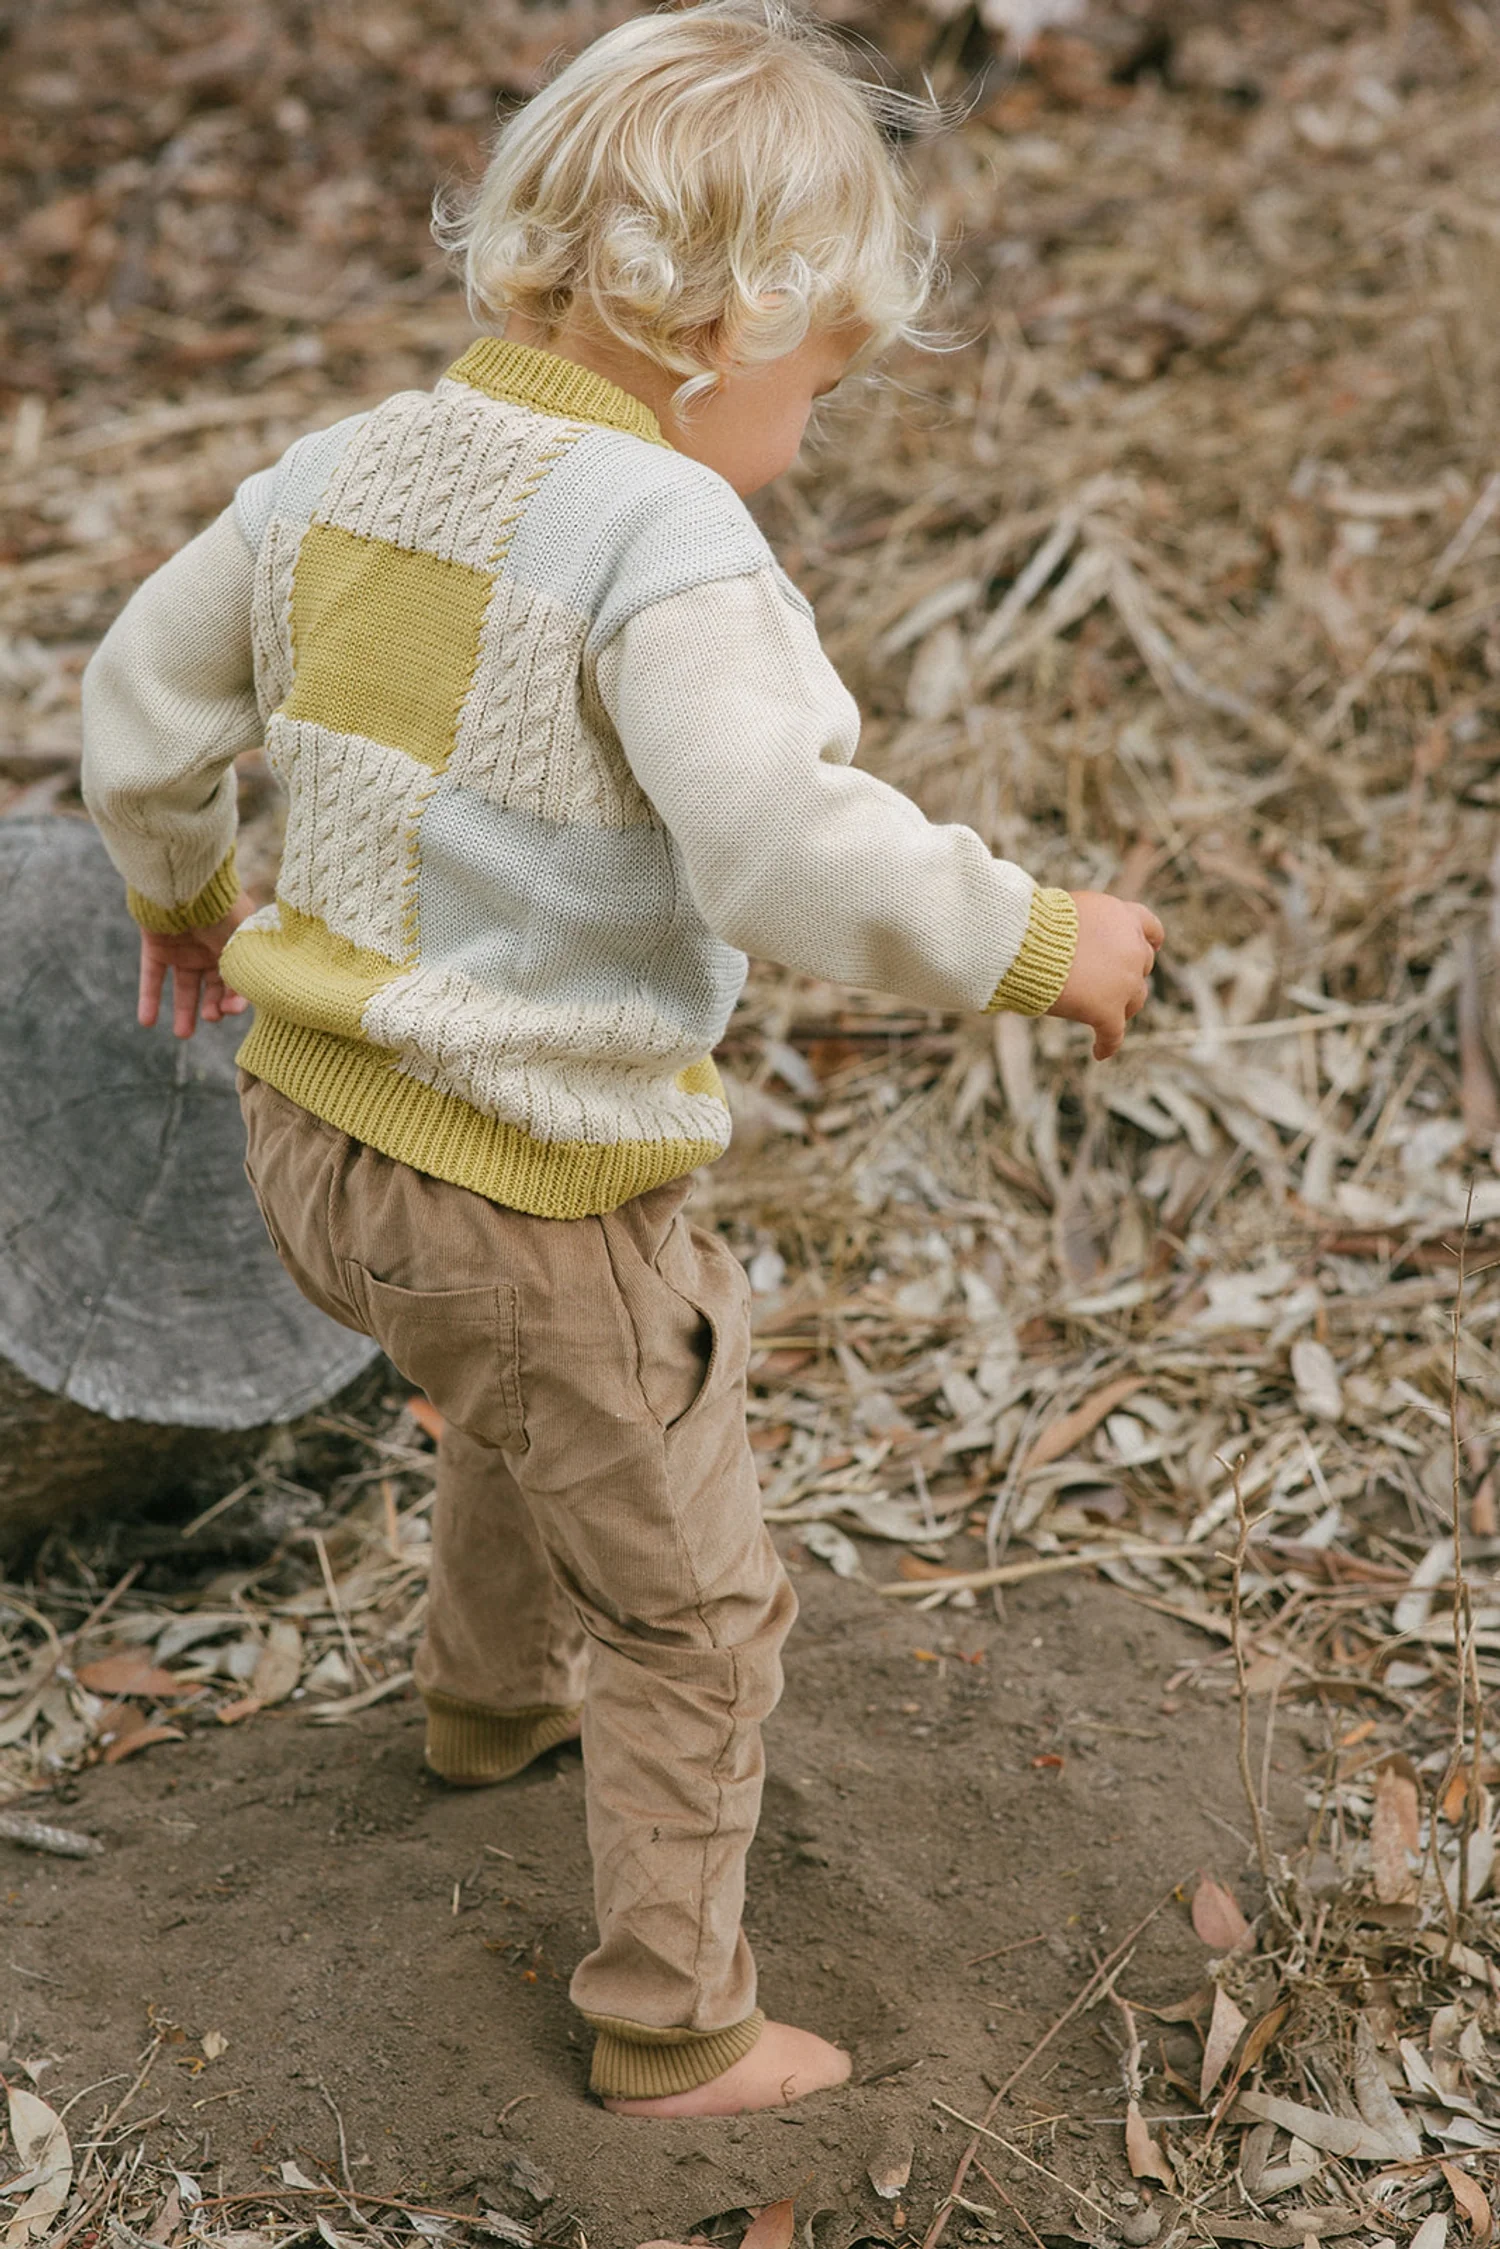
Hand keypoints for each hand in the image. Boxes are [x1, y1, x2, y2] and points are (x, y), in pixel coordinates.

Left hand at [138, 891, 255, 1038]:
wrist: (183, 882)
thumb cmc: (221, 908)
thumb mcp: (241, 941)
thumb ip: (244, 968)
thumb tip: (245, 999)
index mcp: (235, 945)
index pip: (237, 980)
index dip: (236, 998)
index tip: (231, 1010)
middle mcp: (210, 948)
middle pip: (212, 986)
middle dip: (213, 1006)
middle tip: (211, 1017)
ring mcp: (183, 948)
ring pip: (184, 986)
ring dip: (184, 1011)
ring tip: (183, 1034)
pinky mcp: (156, 946)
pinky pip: (152, 976)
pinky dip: (149, 999)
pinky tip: (147, 1022)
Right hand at [1049, 891, 1162, 1060]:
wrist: (1025, 942)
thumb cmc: (1033, 923)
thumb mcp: (1069, 909)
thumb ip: (1085, 923)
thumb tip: (1073, 938)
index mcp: (1122, 917)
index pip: (1150, 928)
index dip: (1151, 941)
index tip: (1153, 947)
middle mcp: (1131, 947)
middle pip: (1141, 965)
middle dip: (1129, 973)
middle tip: (1111, 983)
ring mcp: (1123, 982)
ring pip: (1135, 999)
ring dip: (1124, 1006)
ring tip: (1108, 1018)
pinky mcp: (1107, 1010)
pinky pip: (1113, 1034)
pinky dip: (1106, 1044)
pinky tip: (1099, 1052)